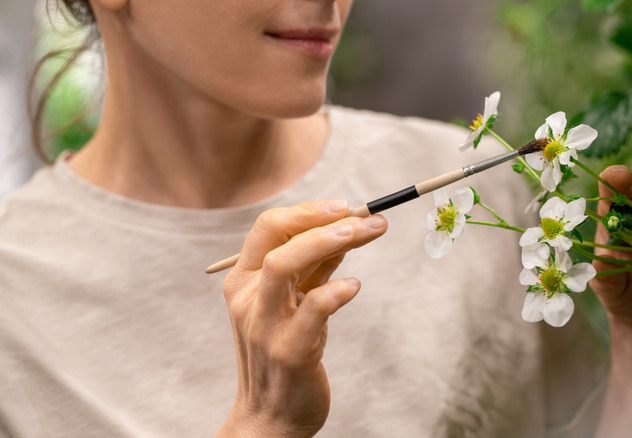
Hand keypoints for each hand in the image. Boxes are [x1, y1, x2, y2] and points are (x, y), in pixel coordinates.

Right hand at [216, 199, 386, 437]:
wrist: (271, 418)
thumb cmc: (286, 351)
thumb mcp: (294, 302)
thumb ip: (316, 266)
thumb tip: (349, 227)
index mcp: (243, 281)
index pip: (267, 228)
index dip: (306, 210)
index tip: (343, 205)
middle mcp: (247, 299)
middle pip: (276, 240)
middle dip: (320, 220)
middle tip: (363, 216)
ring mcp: (264, 325)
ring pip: (283, 266)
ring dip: (326, 242)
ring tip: (363, 232)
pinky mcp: (289, 351)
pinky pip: (313, 309)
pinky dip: (338, 291)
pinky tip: (355, 286)